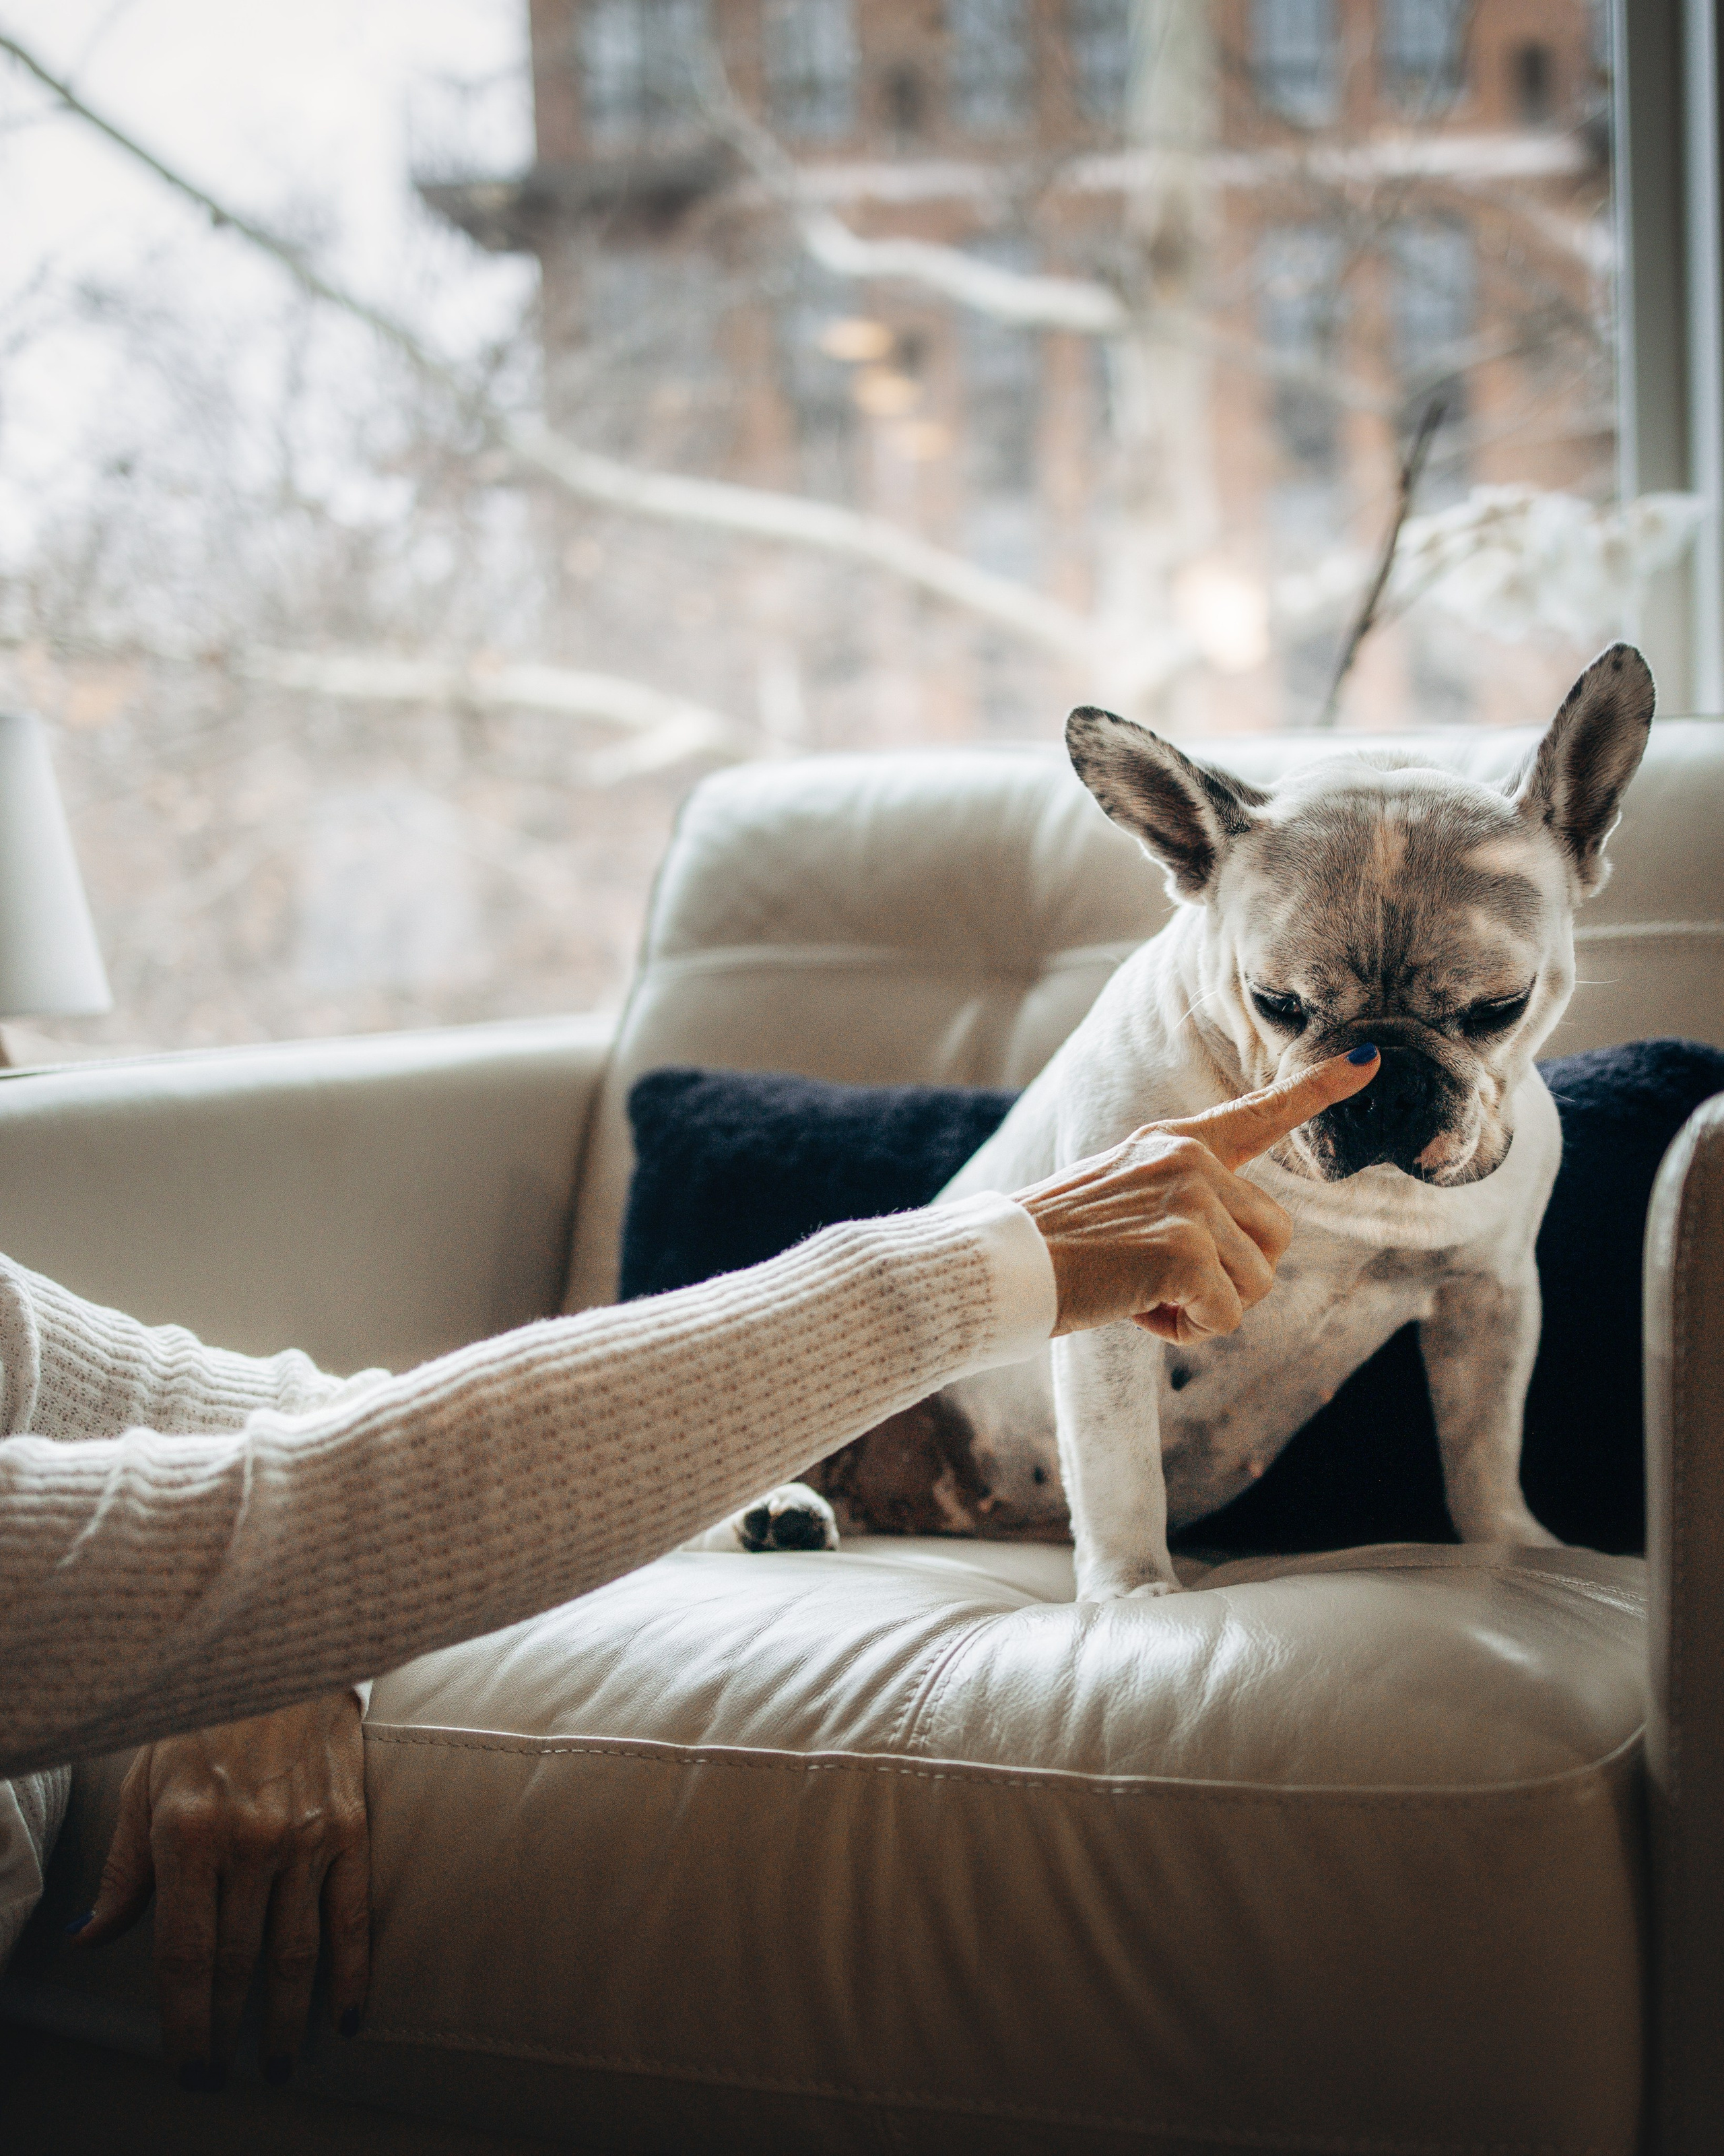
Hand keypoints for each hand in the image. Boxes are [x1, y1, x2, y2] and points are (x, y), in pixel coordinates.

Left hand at [73, 1691, 368, 2089]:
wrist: (284, 1652)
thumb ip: (124, 1866)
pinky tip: (346, 2016)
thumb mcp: (144, 1782)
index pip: (182, 1953)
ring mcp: (307, 1835)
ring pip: (294, 1952)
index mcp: (189, 1832)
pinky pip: (351, 1914)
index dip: (182, 2020)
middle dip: (226, 2030)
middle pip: (237, 1963)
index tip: (184, 2066)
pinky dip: (351, 1973)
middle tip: (221, 2076)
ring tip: (275, 2062)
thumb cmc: (204, 1718)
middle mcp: (250, 1840)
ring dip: (285, 2020)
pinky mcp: (350, 1825)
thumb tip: (91, 1936)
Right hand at [1014, 1048, 1378, 1342]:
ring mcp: (1189, 1199)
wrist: (1002, 1266)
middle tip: (1154, 1280)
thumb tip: (1235, 1252)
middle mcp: (1189, 1159)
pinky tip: (1138, 1310)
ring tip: (1140, 1292)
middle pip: (1274, 1238)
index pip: (1258, 1113)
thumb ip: (1179, 1203)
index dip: (1317, 1090)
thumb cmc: (1055, 1248)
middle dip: (1230, 1278)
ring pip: (1256, 1283)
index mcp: (1175, 1143)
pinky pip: (1227, 1315)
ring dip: (1205, 1308)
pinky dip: (1188, 1330)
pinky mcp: (1183, 1248)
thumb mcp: (1120, 1201)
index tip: (1369, 1063)